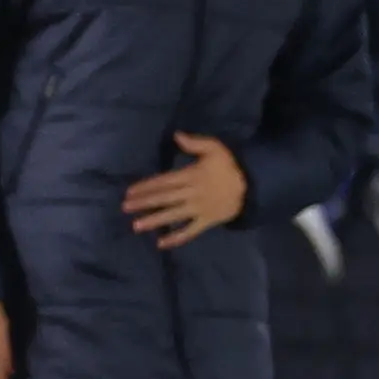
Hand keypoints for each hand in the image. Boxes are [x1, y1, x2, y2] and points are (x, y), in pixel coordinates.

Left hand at [124, 133, 247, 248]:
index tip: (129, 192)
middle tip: (125, 208)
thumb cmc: (229, 166)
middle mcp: (192, 193)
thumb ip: (195, 143)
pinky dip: (176, 238)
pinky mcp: (207, 221)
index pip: (164, 181)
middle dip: (144, 203)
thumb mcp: (215, 148)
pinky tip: (161, 243)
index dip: (146, 186)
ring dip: (154, 220)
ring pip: (174, 215)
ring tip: (136, 226)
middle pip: (165, 198)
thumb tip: (176, 135)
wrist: (252, 185)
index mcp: (192, 175)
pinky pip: (190, 231)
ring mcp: (199, 209)